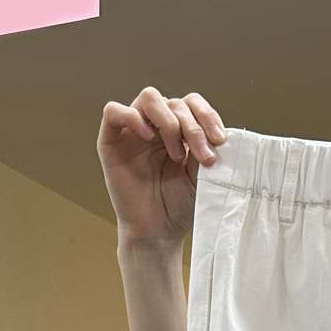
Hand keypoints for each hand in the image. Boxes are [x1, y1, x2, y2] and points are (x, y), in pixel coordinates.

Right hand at [98, 89, 226, 251]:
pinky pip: (113, 112)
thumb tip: (215, 131)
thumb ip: (205, 148)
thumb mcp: (201, 175)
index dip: (207, 115)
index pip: (191, 104)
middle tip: (204, 157)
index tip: (220, 140)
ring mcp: (134, 131)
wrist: (158, 233)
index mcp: (179, 130)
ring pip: (149, 98)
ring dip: (169, 121)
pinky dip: (132, 117)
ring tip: (177, 154)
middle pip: (175, 102)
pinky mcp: (111, 141)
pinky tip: (149, 137)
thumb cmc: (179, 206)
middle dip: (193, 127)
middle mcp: (156, 126)